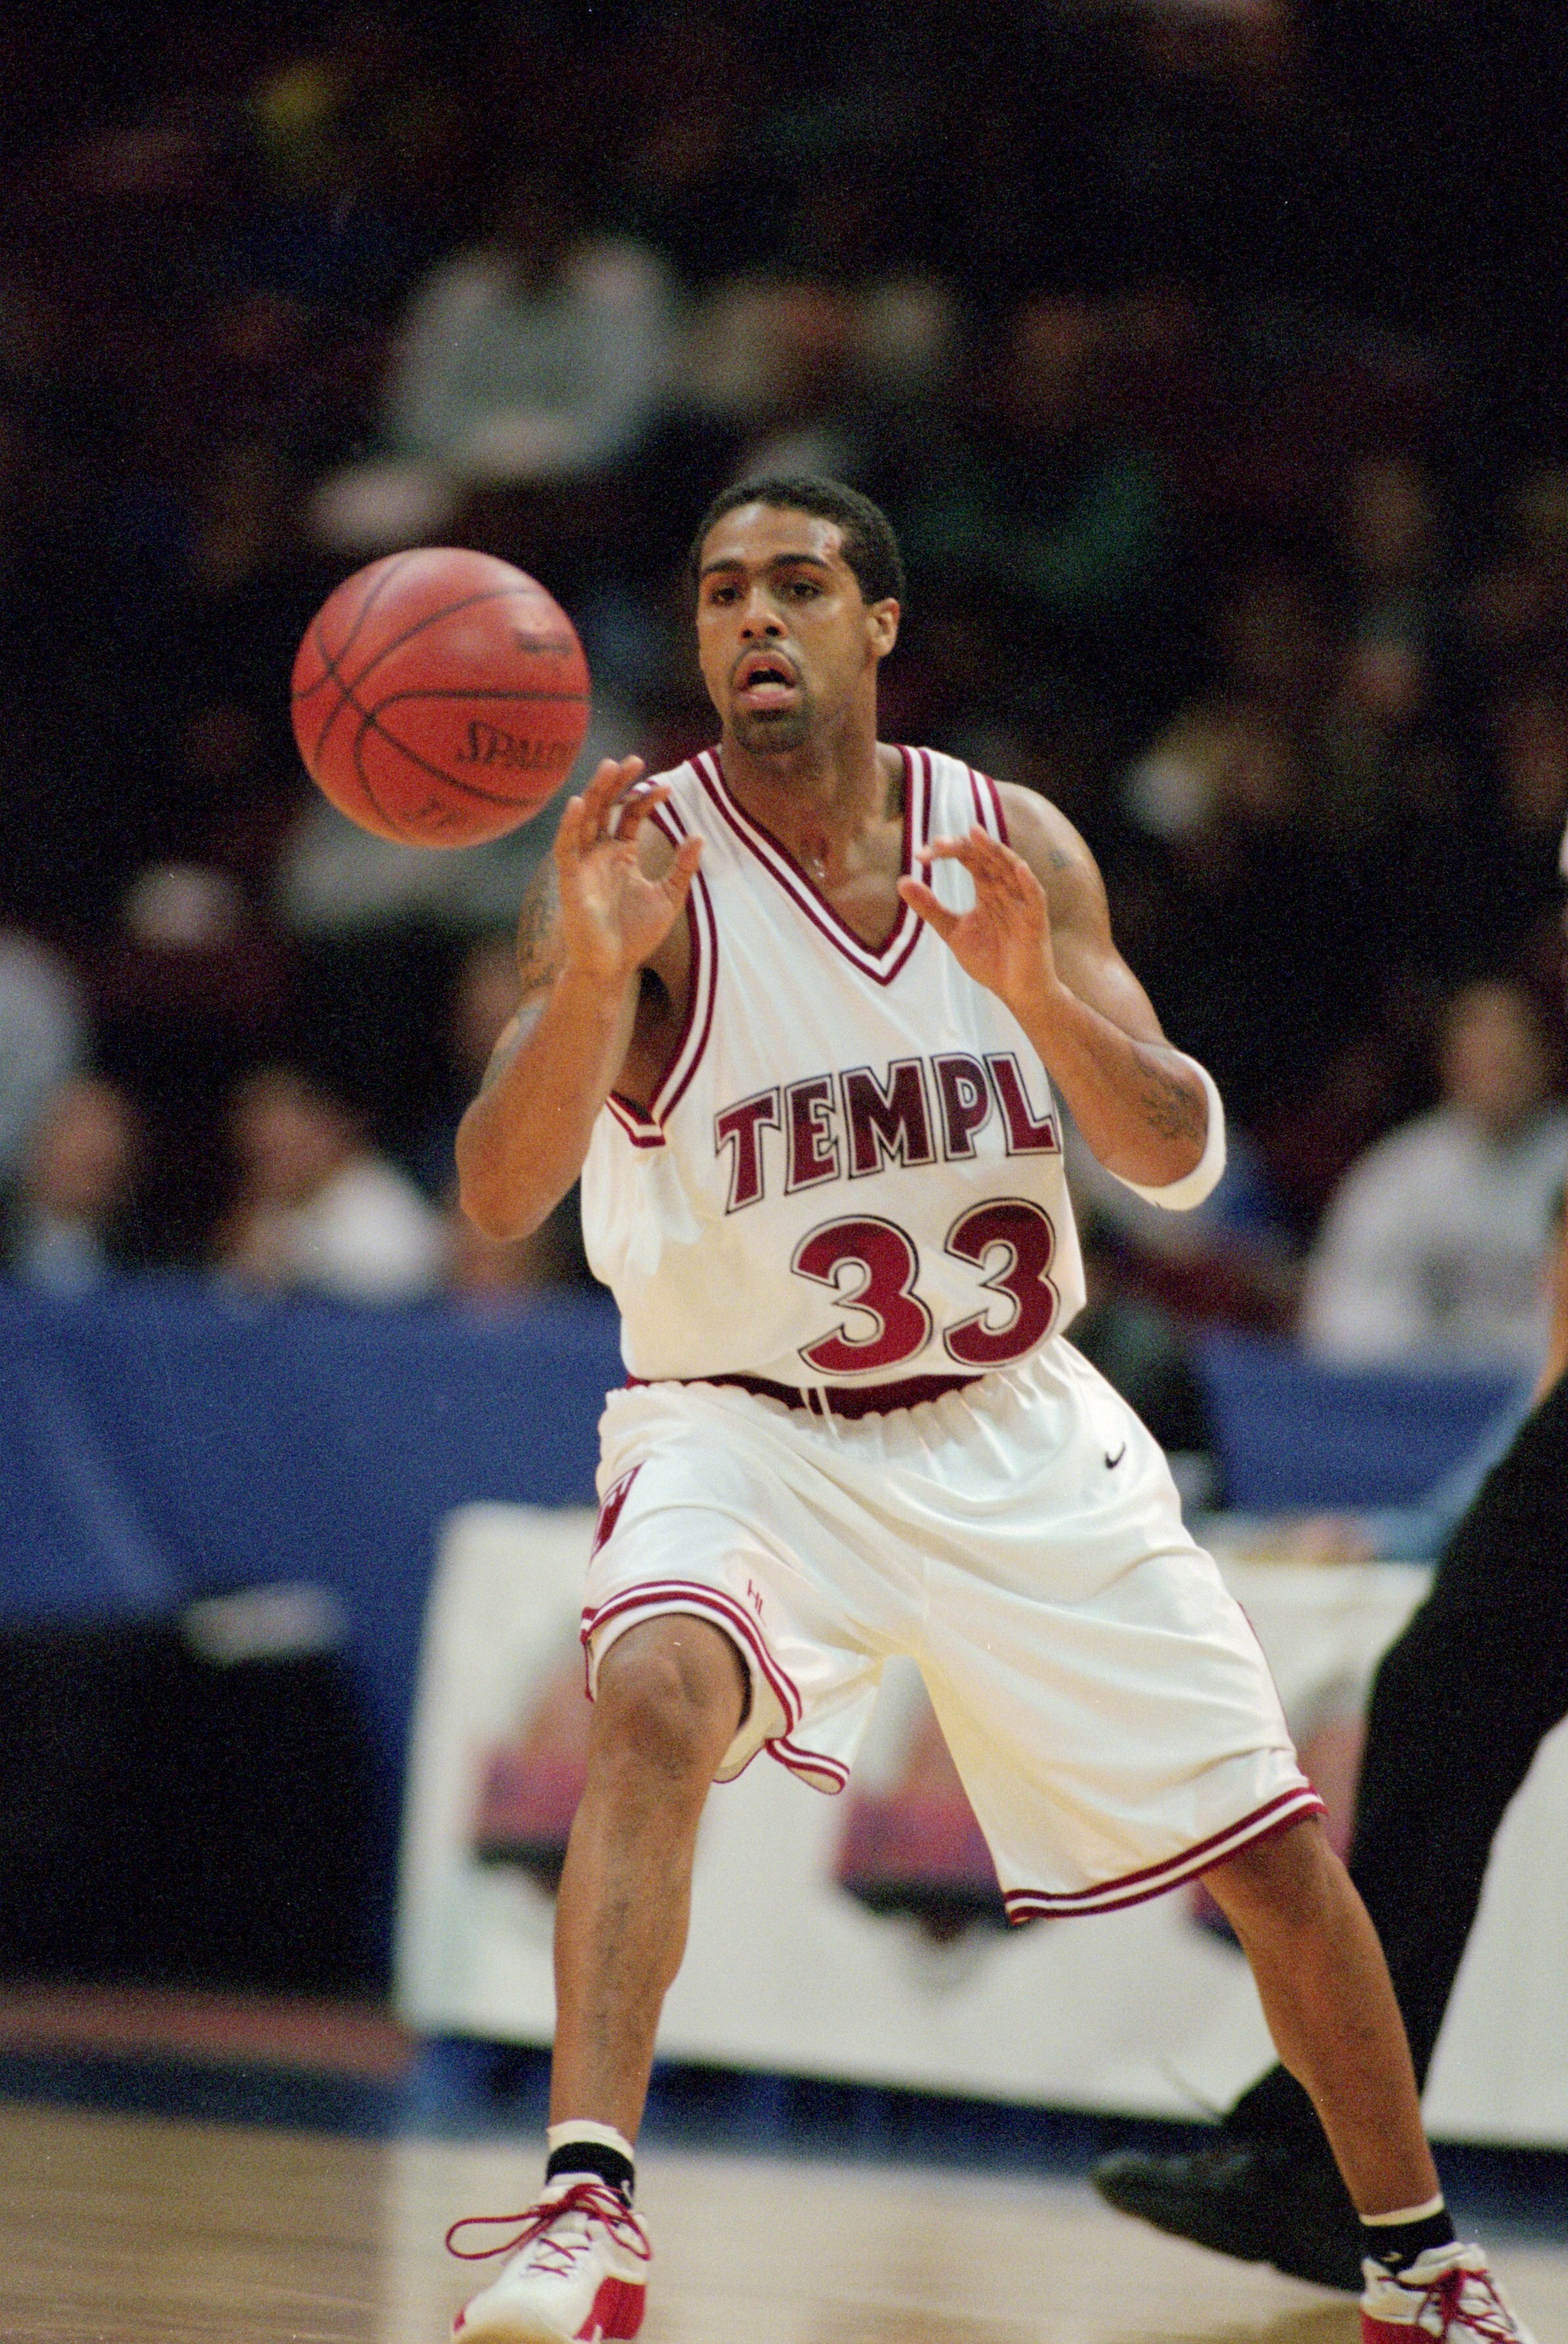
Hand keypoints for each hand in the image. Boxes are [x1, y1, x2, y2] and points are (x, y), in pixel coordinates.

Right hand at [554, 756, 702, 988]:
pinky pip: (566, 848)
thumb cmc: (635, 936)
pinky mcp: (570, 880)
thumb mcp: (669, 898)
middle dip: (618, 783)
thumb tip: (698, 836)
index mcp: (620, 855)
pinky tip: (579, 803)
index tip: (666, 787)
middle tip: (634, 760)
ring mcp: (583, 865)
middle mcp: (599, 854)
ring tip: (609, 766)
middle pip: (606, 808)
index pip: (630, 816)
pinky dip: (571, 825)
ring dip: (596, 792)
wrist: (612, 968)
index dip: (646, 799)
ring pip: (586, 819)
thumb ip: (682, 868)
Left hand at [898, 826, 1059, 1015]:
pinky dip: (1028, 882)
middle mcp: (1005, 888)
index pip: (968, 858)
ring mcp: (1022, 902)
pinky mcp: (1036, 920)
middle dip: (964, 848)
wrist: (1016, 992)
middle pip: (986, 858)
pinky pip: (1035, 897)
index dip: (946, 852)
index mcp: (987, 888)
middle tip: (938, 843)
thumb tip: (902, 881)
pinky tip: (1018, 868)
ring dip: (994, 851)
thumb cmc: (990, 959)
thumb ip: (930, 908)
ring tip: (976, 834)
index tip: (920, 855)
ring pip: (1010, 868)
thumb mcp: (953, 931)